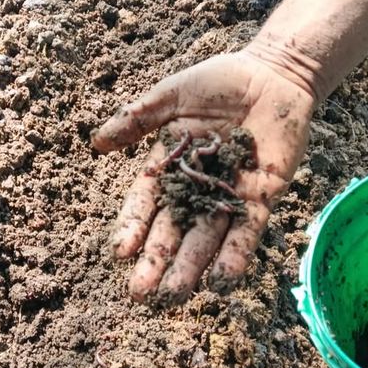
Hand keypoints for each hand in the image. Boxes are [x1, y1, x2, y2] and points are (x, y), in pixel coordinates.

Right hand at [92, 46, 315, 304]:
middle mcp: (196, 188)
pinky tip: (224, 278)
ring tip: (176, 294)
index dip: (134, 226)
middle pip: (174, 229)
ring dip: (193, 266)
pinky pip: (247, 228)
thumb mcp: (170, 96)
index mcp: (170, 166)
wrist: (271, 74)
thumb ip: (136, 119)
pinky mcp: (263, 195)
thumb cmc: (217, 81)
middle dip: (158, 259)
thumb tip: (96, 143)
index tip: (121, 251)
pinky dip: (236, 253)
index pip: (147, 202)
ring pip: (208, 236)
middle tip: (141, 292)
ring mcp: (229, 195)